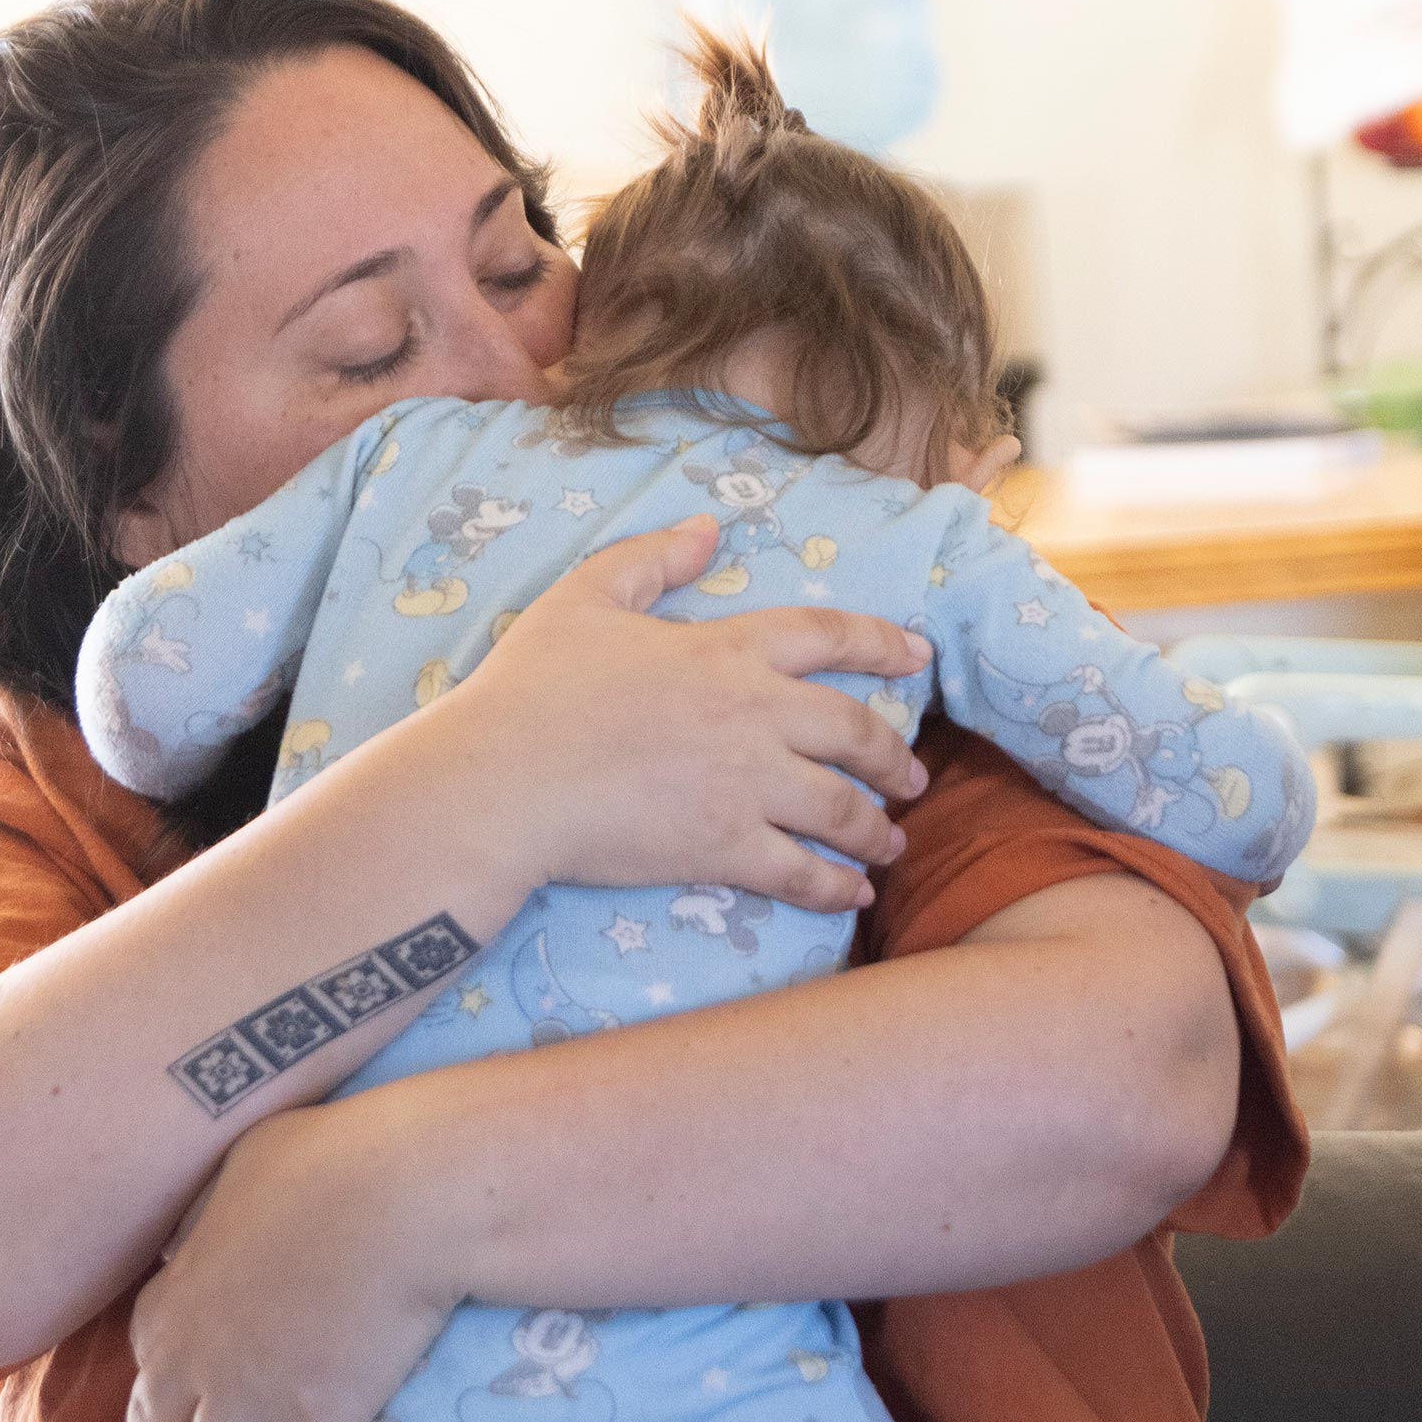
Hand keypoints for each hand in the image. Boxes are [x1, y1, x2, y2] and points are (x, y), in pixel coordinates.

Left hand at [122, 1095, 457, 1421]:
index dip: (150, 1380)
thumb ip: (210, 1210)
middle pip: (160, 1420)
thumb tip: (187, 1234)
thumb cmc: (325, 1158)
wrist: (396, 1191)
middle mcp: (198, 1358)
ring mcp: (255, 1399)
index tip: (152, 1400)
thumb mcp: (241, 1167)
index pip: (148, 1348)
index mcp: (179, 1290)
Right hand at [388, 514, 933, 914]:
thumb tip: (708, 528)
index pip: (827, 635)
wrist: (503, 782)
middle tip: (915, 776)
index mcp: (726, 650)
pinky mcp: (724, 848)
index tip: (918, 656)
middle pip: (854, 732)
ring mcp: (746, 785)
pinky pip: (802, 872)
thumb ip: (652, 559)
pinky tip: (853, 893)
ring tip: (893, 843)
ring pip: (842, 808)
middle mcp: (754, 715)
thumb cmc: (532, 688)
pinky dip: (837, 885)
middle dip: (895, 756)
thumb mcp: (585, 598)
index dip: (881, 643)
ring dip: (876, 828)